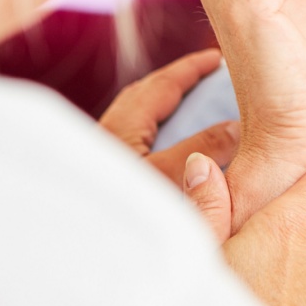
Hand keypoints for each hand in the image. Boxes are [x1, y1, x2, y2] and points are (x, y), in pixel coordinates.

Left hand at [99, 48, 239, 237]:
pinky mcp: (99, 179)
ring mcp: (100, 159)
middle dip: (175, 81)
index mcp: (119, 129)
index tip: (217, 56)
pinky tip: (168, 154)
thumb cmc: (118, 217)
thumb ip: (203, 150)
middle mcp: (104, 138)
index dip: (191, 68)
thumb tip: (236, 125)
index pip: (161, 84)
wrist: (69, 249)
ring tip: (192, 112)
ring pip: (135, 120)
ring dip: (163, 109)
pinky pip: (133, 143)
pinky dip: (155, 134)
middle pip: (143, 96)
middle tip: (206, 77)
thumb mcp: (169, 179)